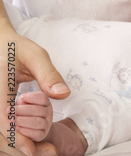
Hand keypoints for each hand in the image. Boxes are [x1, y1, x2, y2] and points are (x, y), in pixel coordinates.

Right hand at [1, 0, 67, 154]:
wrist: (0, 46)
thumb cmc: (17, 49)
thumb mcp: (35, 55)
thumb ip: (49, 74)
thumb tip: (64, 94)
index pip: (2, 118)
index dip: (15, 137)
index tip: (31, 150)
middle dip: (20, 147)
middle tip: (48, 152)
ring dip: (18, 146)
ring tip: (45, 151)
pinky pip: (2, 130)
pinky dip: (15, 139)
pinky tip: (34, 143)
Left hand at [14, 92, 53, 141]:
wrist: (37, 129)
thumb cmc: (28, 114)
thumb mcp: (26, 105)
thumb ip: (23, 101)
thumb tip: (20, 102)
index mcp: (45, 103)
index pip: (42, 97)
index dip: (31, 97)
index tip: (20, 99)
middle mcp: (48, 112)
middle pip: (38, 110)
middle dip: (22, 110)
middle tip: (11, 112)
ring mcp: (47, 124)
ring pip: (38, 122)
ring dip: (23, 121)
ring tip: (12, 120)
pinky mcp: (43, 134)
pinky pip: (37, 133)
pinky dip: (26, 131)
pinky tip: (17, 128)